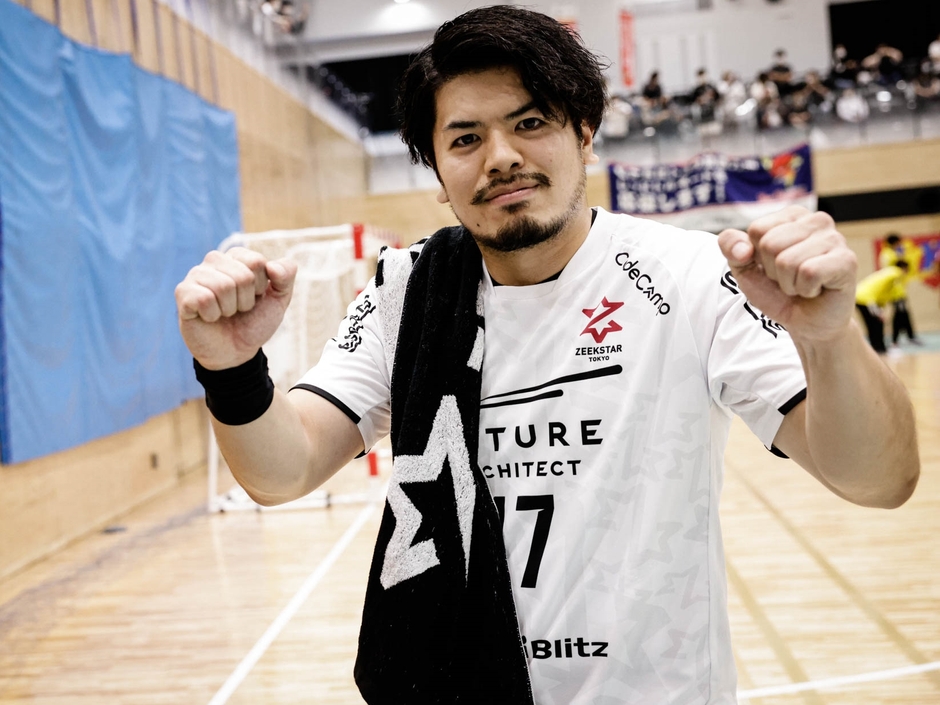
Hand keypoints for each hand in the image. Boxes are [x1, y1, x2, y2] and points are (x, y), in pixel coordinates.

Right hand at [175, 247, 297, 369]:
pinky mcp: (183, 294)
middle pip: (242, 276)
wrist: (236, 352)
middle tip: (238, 309)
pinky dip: (213, 315)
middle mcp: (214, 260)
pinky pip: (204, 299)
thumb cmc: (254, 322)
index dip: (261, 287)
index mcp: (237, 256)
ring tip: (225, 313)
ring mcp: (196, 275)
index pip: (256, 262)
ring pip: (223, 286)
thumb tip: (272, 267)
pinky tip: (209, 317)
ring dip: (230, 309)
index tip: (255, 297)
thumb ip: (286, 277)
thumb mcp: (279, 300)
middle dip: (246, 300)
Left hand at [718, 206, 857, 342]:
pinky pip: (809, 273)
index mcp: (792, 216)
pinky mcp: (847, 260)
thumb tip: (743, 249)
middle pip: (770, 244)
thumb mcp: (745, 268)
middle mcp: (817, 220)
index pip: (756, 230)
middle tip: (789, 279)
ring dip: (789, 283)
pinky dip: (805, 289)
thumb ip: (731, 248)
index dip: (757, 257)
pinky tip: (816, 289)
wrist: (806, 322)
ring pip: (787, 261)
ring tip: (802, 284)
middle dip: (772, 271)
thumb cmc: (778, 291)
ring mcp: (835, 238)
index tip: (772, 267)